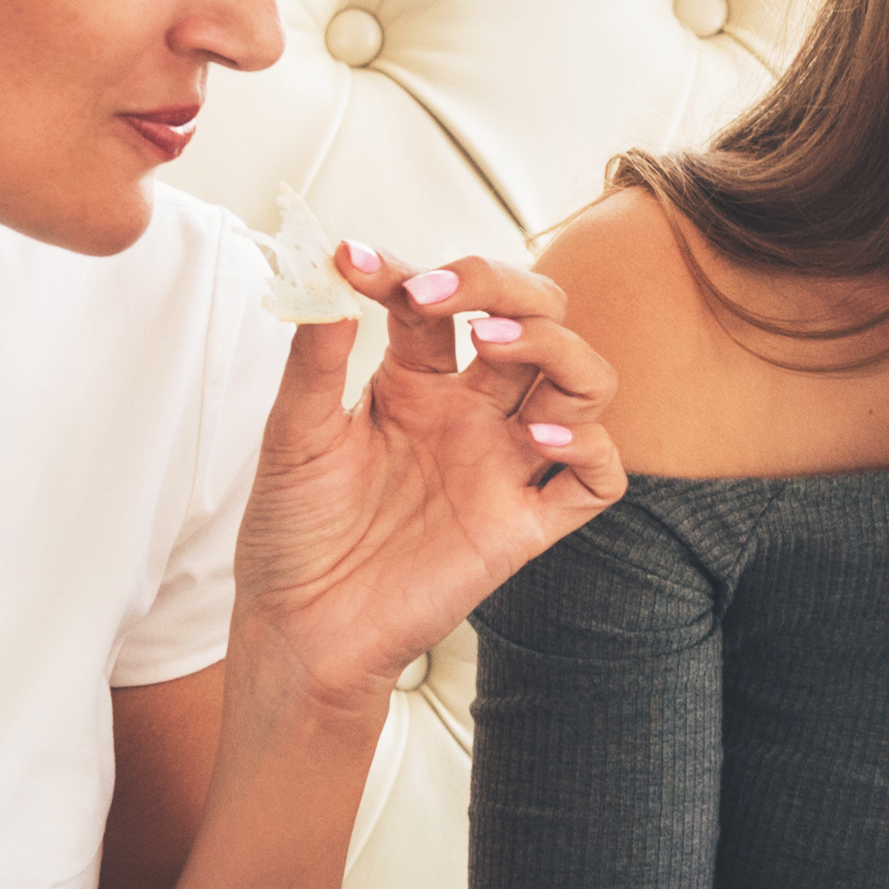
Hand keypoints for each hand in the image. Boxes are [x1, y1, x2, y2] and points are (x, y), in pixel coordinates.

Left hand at [231, 242, 623, 716]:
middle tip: (444, 296)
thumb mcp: (292, 435)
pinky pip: (596, 480)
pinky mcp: (522, 526)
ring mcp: (502, 466)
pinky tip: (539, 436)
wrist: (297, 626)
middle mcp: (470, 415)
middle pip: (536, 319)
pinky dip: (590, 447)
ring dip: (556, 348)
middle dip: (505, 287)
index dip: (408, 270)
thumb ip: (313, 360)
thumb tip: (326, 277)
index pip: (442, 301)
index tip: (353, 262)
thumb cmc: (292, 533)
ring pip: (583, 383)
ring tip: (495, 348)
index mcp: (415, 383)